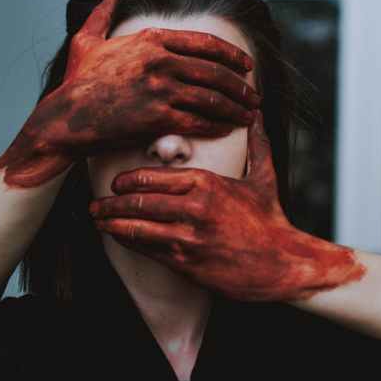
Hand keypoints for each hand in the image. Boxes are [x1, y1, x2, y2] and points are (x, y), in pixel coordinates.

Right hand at [0, 0, 260, 187]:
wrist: (64, 119)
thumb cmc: (76, 83)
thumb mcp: (87, 41)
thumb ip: (102, 14)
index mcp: (150, 40)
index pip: (204, 43)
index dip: (230, 55)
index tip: (245, 65)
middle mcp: (159, 61)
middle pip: (215, 71)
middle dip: (240, 85)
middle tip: (254, 95)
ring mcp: (160, 89)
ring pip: (212, 97)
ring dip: (236, 107)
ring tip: (249, 114)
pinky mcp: (157, 117)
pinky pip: (199, 120)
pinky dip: (219, 124)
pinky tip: (229, 128)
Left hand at [89, 110, 365, 301]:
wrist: (284, 263)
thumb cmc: (272, 220)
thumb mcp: (265, 177)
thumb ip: (257, 145)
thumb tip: (258, 116)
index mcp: (206, 182)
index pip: (154, 176)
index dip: (129, 180)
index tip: (116, 182)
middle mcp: (194, 206)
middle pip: (139, 200)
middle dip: (112, 202)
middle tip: (96, 203)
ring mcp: (188, 235)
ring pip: (137, 225)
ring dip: (113, 223)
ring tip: (98, 220)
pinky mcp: (187, 262)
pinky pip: (148, 249)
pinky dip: (129, 242)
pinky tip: (118, 238)